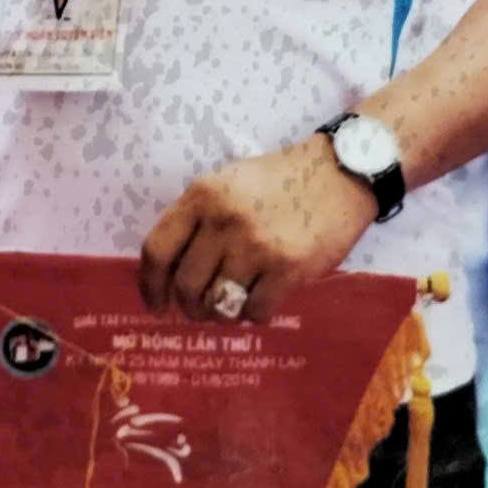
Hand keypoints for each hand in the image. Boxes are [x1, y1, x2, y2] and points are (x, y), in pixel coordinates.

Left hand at [138, 136, 379, 325]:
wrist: (338, 174)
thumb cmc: (278, 181)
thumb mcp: (228, 184)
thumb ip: (198, 219)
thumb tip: (171, 272)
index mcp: (202, 196)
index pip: (158, 249)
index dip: (150, 285)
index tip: (156, 305)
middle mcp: (224, 221)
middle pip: (186, 286)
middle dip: (190, 307)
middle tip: (200, 310)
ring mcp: (256, 246)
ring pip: (219, 305)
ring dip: (222, 314)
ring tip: (232, 304)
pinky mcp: (287, 269)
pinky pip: (255, 312)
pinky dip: (255, 313)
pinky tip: (264, 297)